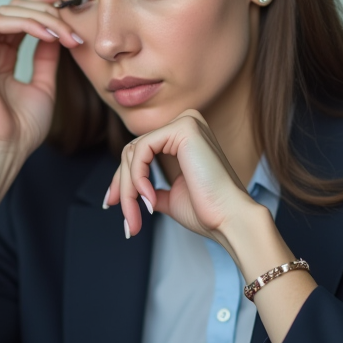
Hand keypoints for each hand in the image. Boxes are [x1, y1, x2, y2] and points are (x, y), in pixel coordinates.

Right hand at [0, 0, 83, 159]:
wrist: (6, 148)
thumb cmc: (21, 129)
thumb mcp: (43, 85)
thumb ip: (46, 58)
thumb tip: (56, 33)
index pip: (19, 20)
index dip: (42, 7)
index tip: (68, 6)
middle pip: (14, 10)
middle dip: (47, 13)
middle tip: (72, 28)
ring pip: (8, 12)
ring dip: (41, 18)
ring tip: (65, 34)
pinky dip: (27, 23)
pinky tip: (48, 34)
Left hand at [103, 109, 260, 248]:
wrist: (230, 219)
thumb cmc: (207, 211)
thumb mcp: (170, 196)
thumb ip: (151, 187)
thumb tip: (130, 191)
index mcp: (184, 136)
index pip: (139, 150)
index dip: (121, 179)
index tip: (112, 203)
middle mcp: (186, 122)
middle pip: (132, 151)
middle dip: (123, 187)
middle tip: (127, 220)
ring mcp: (186, 122)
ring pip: (133, 152)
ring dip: (128, 188)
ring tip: (136, 216)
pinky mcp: (184, 128)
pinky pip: (141, 150)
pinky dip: (138, 178)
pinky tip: (150, 199)